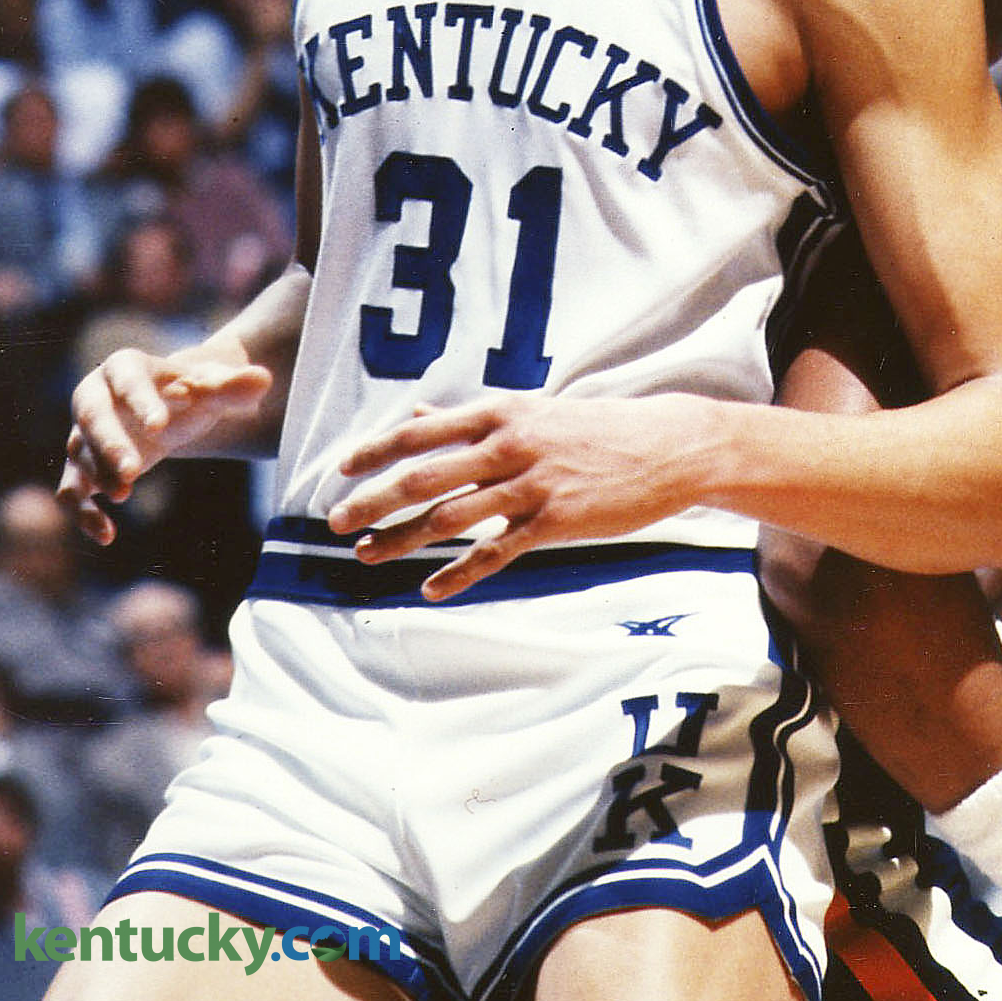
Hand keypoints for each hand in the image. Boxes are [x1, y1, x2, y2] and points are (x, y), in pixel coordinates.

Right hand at [58, 347, 271, 543]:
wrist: (172, 408)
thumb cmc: (191, 393)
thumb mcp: (213, 388)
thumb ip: (233, 387)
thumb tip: (263, 380)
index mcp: (124, 368)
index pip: (127, 380)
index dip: (141, 401)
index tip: (160, 426)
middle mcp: (94, 398)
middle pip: (92, 417)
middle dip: (109, 444)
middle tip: (132, 471)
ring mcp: (84, 435)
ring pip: (79, 455)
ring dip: (99, 476)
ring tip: (123, 495)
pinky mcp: (84, 469)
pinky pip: (71, 492)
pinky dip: (83, 513)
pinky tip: (107, 535)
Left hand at [328, 392, 703, 596]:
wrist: (666, 447)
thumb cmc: (596, 429)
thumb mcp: (533, 411)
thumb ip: (473, 419)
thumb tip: (418, 415)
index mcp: (500, 414)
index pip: (421, 432)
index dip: (376, 451)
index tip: (341, 470)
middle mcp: (509, 446)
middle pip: (424, 476)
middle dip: (373, 500)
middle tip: (335, 521)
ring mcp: (531, 485)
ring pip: (449, 517)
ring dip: (402, 538)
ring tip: (366, 555)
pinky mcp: (554, 522)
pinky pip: (494, 552)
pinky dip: (458, 573)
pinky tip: (430, 589)